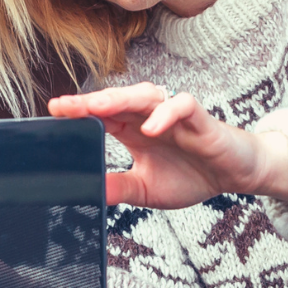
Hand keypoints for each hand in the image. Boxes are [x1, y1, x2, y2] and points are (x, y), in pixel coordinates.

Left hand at [47, 83, 287, 210]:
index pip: (101, 115)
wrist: (235, 176)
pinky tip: (150, 128)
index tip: (52, 114)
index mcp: (134, 130)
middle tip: (62, 106)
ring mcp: (175, 115)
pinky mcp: (201, 119)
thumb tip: (88, 191)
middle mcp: (151, 116)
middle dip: (90, 101)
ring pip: (145, 95)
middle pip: (117, 100)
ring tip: (97, 107)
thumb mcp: (146, 190)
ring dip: (120, 99)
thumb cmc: (192, 175)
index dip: (79, 112)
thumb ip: (119, 187)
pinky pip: (183, 106)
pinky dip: (166, 114)